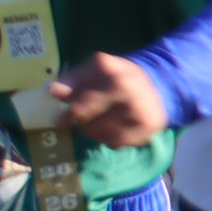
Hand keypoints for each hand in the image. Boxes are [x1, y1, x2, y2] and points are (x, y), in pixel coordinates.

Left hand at [46, 51, 165, 148]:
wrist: (160, 86)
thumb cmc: (118, 78)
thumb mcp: (95, 70)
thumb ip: (72, 80)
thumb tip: (51, 91)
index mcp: (106, 67)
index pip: (73, 94)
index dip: (65, 106)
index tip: (60, 113)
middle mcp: (122, 85)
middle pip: (81, 114)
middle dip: (75, 119)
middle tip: (78, 120)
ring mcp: (136, 107)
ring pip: (94, 132)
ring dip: (91, 131)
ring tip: (100, 121)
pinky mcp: (146, 127)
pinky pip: (113, 143)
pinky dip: (109, 140)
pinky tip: (114, 129)